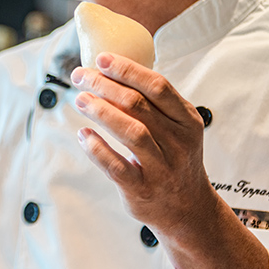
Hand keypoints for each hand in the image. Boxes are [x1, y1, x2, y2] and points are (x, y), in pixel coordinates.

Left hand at [70, 51, 214, 239]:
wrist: (188, 209)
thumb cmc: (175, 159)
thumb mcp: (179, 128)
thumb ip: (155, 103)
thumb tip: (113, 71)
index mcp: (188, 120)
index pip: (158, 86)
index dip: (128, 70)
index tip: (102, 59)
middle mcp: (178, 142)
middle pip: (138, 105)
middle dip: (105, 86)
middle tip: (81, 76)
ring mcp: (162, 168)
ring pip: (131, 132)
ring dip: (101, 112)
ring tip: (81, 100)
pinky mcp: (142, 190)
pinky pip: (117, 166)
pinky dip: (97, 149)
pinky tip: (84, 135)